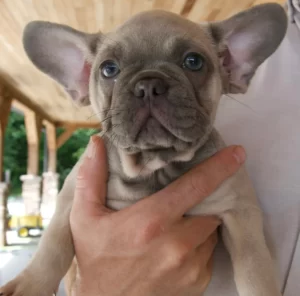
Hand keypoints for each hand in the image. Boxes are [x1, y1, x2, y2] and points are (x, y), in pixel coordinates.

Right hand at [70, 136, 244, 295]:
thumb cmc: (96, 259)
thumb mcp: (85, 217)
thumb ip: (92, 177)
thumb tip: (98, 142)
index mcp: (152, 221)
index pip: (195, 186)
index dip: (218, 167)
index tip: (237, 153)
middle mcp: (178, 244)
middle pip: (209, 208)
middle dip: (201, 201)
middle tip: (180, 201)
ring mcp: (191, 267)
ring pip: (210, 230)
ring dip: (199, 222)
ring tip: (174, 225)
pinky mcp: (197, 283)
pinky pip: (208, 252)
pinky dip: (198, 244)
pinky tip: (176, 247)